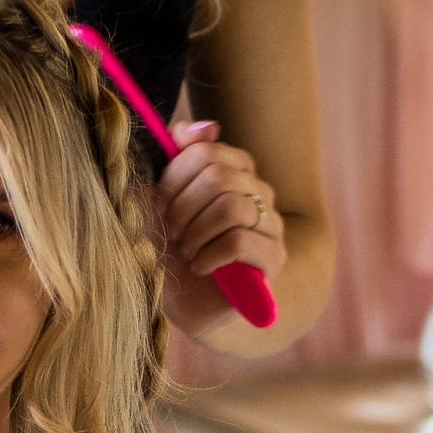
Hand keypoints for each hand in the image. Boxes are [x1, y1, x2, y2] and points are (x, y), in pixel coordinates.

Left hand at [153, 120, 287, 333]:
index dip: (174, 176)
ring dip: (196, 231)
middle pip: (219, 176)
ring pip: (232, 206)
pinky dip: (210, 254)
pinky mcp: (273, 258)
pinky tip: (199, 267)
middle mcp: (258, 191)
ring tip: (186, 251)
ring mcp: (270, 224)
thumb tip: (205, 127)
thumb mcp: (163, 204)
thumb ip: (176, 160)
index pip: (206, 151)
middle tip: (170, 231)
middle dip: (183, 206)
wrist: (195, 306)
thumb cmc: (176, 251)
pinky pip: (240, 242)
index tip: (158, 203)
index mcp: (234, 170)